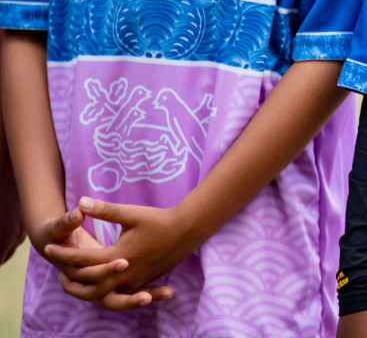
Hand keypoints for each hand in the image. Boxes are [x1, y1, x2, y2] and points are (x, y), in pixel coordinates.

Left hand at [46, 198, 186, 307]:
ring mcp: (134, 280)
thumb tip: (81, 202)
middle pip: (88, 284)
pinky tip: (98, 286)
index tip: (49, 247)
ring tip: (73, 281)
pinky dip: (104, 292)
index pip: (83, 258)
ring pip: (102, 294)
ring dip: (84, 290)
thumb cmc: (159, 220)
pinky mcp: (141, 282)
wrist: (187, 231)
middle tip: (57, 270)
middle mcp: (124, 273)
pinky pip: (118, 294)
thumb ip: (105, 210)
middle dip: (70, 278)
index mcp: (119, 255)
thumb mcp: (131, 213)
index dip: (64, 253)